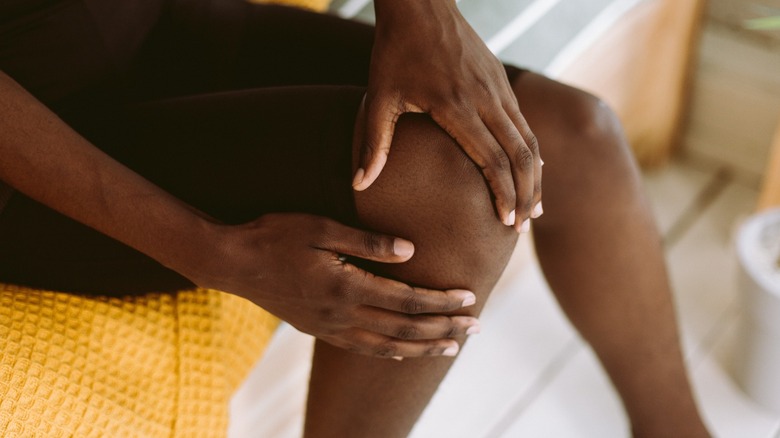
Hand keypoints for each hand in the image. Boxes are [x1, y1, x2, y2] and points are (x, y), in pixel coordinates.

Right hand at [190, 213, 479, 358]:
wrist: (231, 263)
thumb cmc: (274, 236)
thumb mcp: (319, 227)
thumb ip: (366, 241)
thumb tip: (410, 251)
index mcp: (346, 286)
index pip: (406, 299)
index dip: (440, 301)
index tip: (469, 297)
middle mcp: (341, 314)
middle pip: (404, 328)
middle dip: (443, 328)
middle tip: (476, 327)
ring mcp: (329, 327)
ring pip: (387, 346)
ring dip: (423, 347)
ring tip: (453, 346)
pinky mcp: (318, 330)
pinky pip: (362, 348)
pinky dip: (390, 353)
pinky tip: (404, 352)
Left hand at [353, 0, 542, 231]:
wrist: (420, 3)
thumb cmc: (395, 51)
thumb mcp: (379, 97)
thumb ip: (374, 142)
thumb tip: (360, 185)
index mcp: (457, 106)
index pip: (492, 160)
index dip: (503, 195)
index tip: (505, 222)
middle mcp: (486, 98)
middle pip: (519, 156)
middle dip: (525, 195)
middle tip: (522, 227)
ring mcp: (498, 88)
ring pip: (528, 139)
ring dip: (534, 176)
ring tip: (534, 209)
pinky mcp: (501, 80)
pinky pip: (524, 122)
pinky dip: (531, 151)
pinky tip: (532, 169)